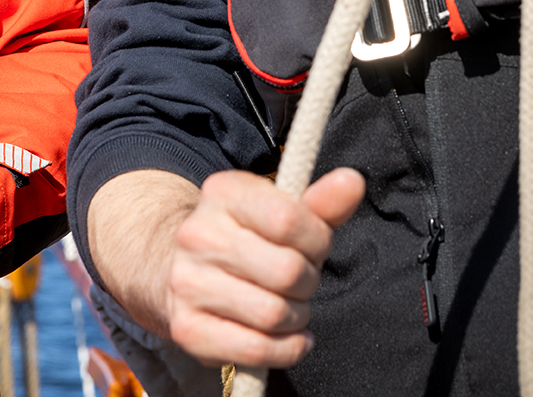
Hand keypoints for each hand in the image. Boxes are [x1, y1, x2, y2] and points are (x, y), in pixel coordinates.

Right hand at [163, 168, 363, 368]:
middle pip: (286, 272)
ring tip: (292, 308)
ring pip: (273, 315)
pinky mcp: (187, 329)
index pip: (288, 219)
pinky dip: (285, 350)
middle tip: (301, 281)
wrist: (179, 268)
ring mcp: (187, 283)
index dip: (316, 240)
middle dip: (308, 282)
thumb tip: (352, 182)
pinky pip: (255, 350)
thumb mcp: (283, 210)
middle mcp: (197, 234)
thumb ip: (322, 202)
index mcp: (223, 192)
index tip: (314, 247)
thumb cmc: (249, 238)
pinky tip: (288, 337)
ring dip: (298, 318)